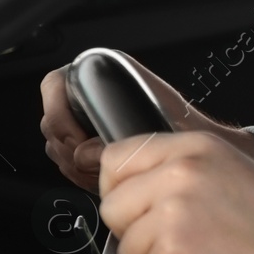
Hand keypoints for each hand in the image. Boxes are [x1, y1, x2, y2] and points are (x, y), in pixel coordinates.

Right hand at [39, 53, 253, 191]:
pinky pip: (70, 161)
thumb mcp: (151, 125)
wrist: (201, 147)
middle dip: (67, 148)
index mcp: (107, 75)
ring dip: (74, 164)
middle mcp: (95, 95)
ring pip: (58, 144)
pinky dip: (81, 174)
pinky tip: (101, 179)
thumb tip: (87, 152)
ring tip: (101, 172)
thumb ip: (113, 137)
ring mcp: (91, 121)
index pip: (56, 85)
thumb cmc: (186, 128)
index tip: (75, 139)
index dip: (58, 114)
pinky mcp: (94, 146)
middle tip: (89, 163)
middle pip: (52, 120)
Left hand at [98, 130, 253, 253]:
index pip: (118, 158)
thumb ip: (186, 172)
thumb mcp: (237, 176)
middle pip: (112, 205)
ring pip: (125, 247)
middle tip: (179, 247)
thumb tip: (134, 188)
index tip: (146, 213)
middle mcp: (183, 170)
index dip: (125, 192)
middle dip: (136, 234)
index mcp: (198, 146)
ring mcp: (177, 211)